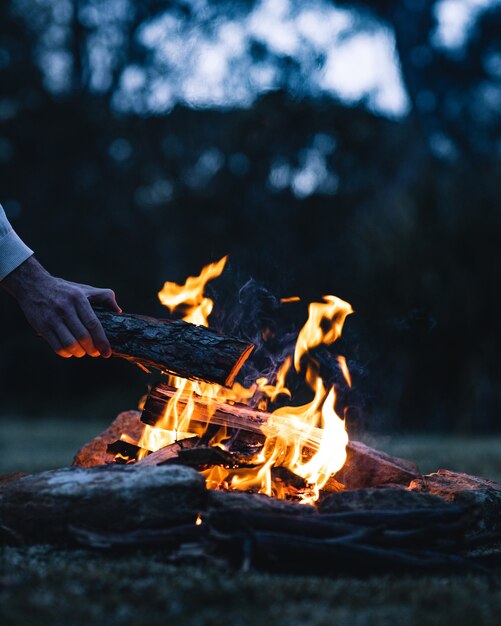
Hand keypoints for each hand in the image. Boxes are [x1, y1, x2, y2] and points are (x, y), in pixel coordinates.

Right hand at [1, 256, 120, 357]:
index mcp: (78, 298)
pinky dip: (66, 353)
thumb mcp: (85, 289)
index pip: (93, 324)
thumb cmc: (65, 290)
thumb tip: (119, 311)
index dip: (102, 341)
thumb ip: (104, 296)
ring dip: (79, 353)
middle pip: (83, 337)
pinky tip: (71, 351)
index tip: (107, 352)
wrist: (33, 285)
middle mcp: (65, 308)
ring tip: (83, 352)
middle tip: (96, 353)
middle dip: (92, 350)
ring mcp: (52, 318)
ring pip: (70, 344)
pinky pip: (57, 346)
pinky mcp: (41, 326)